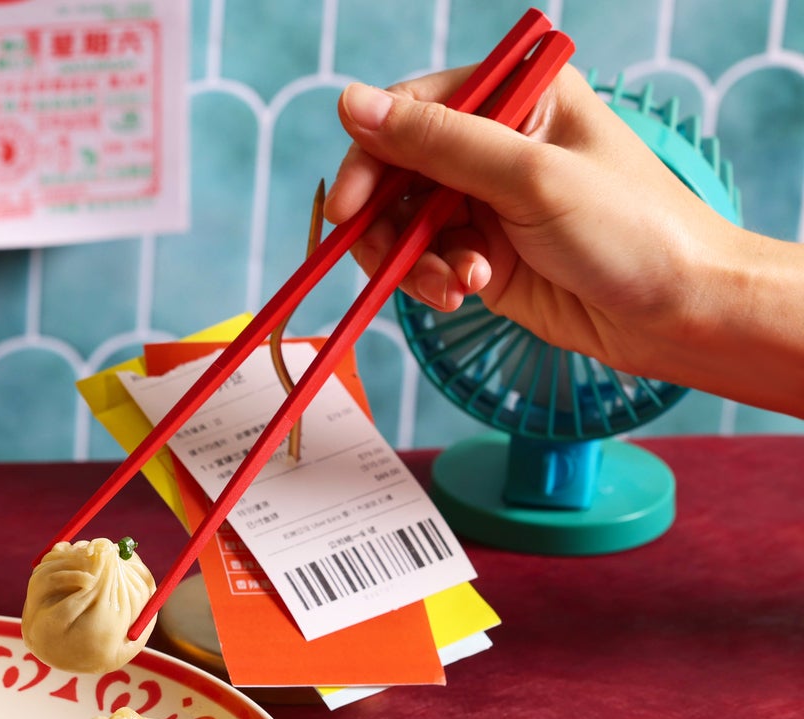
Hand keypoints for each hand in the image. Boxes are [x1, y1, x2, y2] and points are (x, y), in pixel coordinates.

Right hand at [325, 64, 742, 386]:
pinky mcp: (482, 254)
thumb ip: (439, 141)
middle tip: (388, 259)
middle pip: (396, 171)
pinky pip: (423, 262)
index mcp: (518, 97)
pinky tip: (463, 293)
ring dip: (412, 259)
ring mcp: (486, 202)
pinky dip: (431, 281)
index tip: (349, 207)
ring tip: (453, 285)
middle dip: (387, 220)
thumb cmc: (630, 230)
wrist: (678, 312)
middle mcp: (497, 143)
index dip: (371, 154)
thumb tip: (350, 102)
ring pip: (402, 223)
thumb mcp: (529, 176)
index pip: (413, 109)